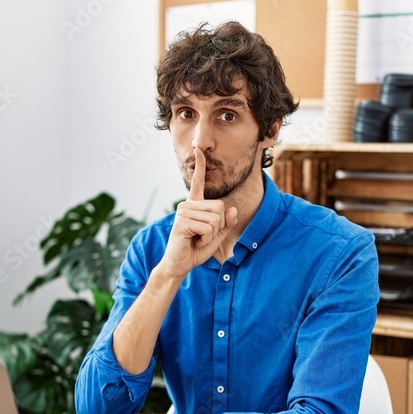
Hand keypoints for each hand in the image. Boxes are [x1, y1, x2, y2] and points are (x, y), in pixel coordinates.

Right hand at [159, 147, 238, 278]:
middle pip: (220, 208)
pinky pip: (208, 227)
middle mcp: (187, 204)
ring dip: (211, 235)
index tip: (198, 149)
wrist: (180, 264)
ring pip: (215, 218)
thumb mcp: (217, 235)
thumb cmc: (196, 249)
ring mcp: (183, 212)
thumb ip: (226, 223)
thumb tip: (232, 209)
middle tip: (202, 236)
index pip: (198, 181)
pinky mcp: (182, 222)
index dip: (200, 165)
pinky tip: (193, 241)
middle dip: (218, 227)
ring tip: (197, 239)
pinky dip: (206, 239)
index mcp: (195, 204)